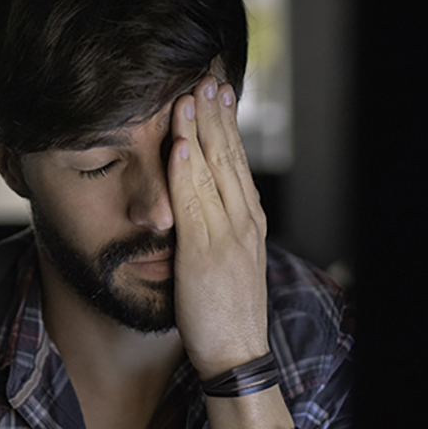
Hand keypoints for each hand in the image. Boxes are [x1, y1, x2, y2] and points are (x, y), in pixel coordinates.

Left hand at [168, 74, 269, 378]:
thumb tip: (197, 203)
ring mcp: (227, 234)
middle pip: (229, 155)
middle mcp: (243, 219)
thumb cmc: (225, 311)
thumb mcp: (227, 260)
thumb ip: (216, 228)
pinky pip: (194, 202)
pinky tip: (179, 143)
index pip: (236, 160)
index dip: (225, 123)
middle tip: (207, 75)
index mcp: (248, 219)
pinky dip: (187, 170)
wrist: (236, 354)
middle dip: (217, 113)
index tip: (217, 91)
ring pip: (213, 170)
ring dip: (200, 129)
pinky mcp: (205, 251)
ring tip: (190, 94)